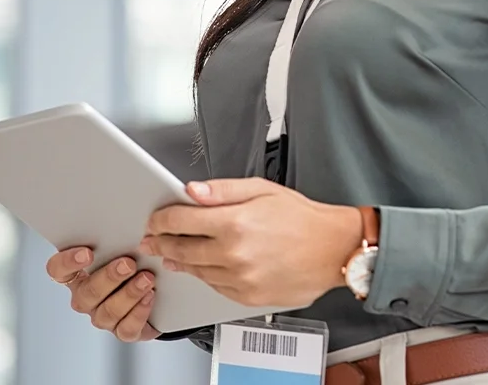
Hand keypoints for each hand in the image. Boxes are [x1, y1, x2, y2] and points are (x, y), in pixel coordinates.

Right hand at [46, 246, 158, 341]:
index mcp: (78, 274)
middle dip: (109, 278)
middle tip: (129, 263)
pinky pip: (126, 329)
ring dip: (129, 293)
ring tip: (147, 278)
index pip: (57, 270)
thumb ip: (117, 236)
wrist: (158, 290)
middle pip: (87, 293)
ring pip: (107, 311)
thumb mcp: (124, 245)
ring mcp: (102, 316)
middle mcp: (85, 297)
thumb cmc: (134, 259)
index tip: (88, 252)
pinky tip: (150, 297)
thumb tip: (128, 219)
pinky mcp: (123, 330)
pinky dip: (139, 312)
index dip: (67, 262)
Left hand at [140, 178, 363, 307]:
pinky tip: (202, 266)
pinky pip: (214, 286)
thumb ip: (223, 190)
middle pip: (181, 249)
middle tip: (153, 239)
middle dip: (162, 242)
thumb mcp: (262, 189)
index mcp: (235, 223)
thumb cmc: (303, 218)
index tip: (156, 219)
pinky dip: (204, 275)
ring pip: (195, 270)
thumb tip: (192, 190)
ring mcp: (239, 279)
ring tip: (173, 254)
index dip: (162, 219)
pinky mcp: (247, 297)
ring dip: (179, 261)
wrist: (333, 249)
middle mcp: (234, 254)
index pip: (182, 221)